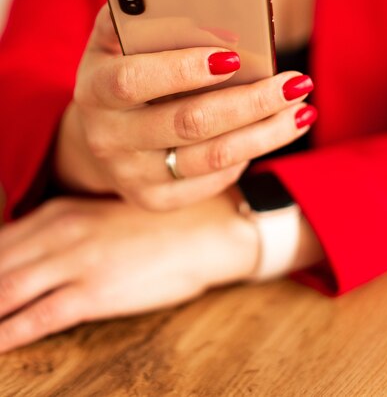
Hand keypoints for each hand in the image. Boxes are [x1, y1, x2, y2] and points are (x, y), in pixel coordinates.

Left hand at [0, 196, 257, 352]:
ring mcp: (75, 261)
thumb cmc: (154, 224)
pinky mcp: (95, 291)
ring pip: (6, 290)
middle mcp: (58, 233)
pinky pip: (39, 317)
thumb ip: (60, 230)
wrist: (204, 227)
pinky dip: (8, 334)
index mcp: (57, 213)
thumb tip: (26, 254)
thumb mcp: (98, 215)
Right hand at [55, 6, 315, 209]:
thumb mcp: (118, 39)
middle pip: (187, 123)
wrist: (102, 130)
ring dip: (265, 133)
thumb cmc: (122, 70)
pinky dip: (248, 154)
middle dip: (250, 102)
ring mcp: (130, 175)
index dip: (182, 69)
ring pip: (211, 157)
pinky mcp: (155, 199)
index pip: (135, 80)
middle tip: (296, 83)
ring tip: (302, 109)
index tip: (233, 56)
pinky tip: (270, 131)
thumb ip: (144, 18)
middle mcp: (107, 137)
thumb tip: (203, 9)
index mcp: (94, 88)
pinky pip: (212, 180)